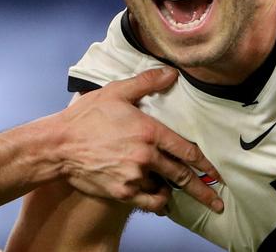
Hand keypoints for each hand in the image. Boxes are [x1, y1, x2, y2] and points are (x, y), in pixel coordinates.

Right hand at [56, 67, 222, 213]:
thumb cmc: (87, 116)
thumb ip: (147, 82)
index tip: (216, 174)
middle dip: (202, 191)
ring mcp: (134, 176)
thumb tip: (172, 73)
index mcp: (150, 132)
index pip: (187, 151)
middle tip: (217, 202)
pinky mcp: (121, 192)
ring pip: (165, 190)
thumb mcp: (118, 92)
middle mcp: (146, 156)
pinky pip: (147, 202)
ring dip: (175, 194)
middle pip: (182, 176)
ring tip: (186, 199)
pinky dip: (156, 203)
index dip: (205, 164)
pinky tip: (161, 201)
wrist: (58, 145)